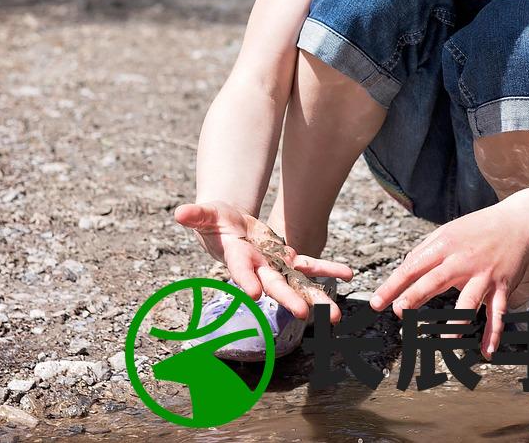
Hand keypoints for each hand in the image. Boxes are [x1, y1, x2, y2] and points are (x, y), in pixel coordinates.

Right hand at [174, 200, 353, 322]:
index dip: (247, 281)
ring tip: (335, 316)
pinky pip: (311, 266)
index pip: (241, 272)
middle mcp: (258, 269)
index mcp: (237, 259)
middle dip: (289, 299)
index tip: (256, 294)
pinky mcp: (288, 260)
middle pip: (275, 285)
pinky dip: (328, 270)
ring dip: (317, 299)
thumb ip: (196, 215)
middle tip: (304, 314)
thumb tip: (179, 213)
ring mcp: (275, 267)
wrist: (232, 229)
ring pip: (298, 284)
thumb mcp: (207, 215)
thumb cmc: (216, 222)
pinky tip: (349, 273)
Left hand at [369, 201, 528, 358]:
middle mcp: (463, 261)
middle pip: (435, 281)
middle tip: (399, 311)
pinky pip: (497, 314)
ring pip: (469, 301)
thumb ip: (425, 249)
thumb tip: (403, 268)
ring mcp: (484, 275)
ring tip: (444, 343)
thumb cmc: (478, 229)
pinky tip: (486, 352)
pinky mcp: (503, 287)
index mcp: (445, 246)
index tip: (376, 302)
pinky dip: (493, 334)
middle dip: (415, 296)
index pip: (413, 266)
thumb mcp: (448, 231)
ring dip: (457, 323)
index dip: (393, 285)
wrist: (519, 223)